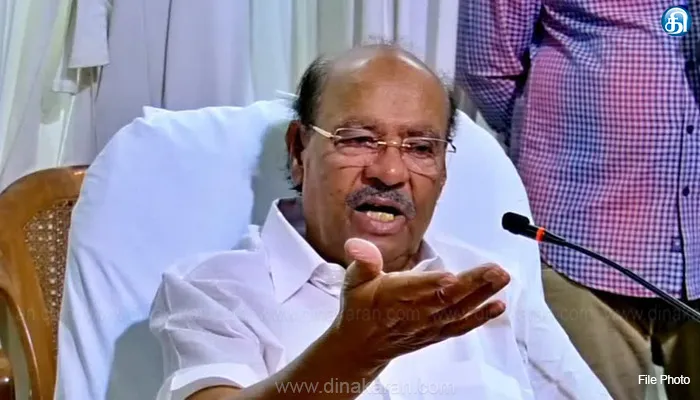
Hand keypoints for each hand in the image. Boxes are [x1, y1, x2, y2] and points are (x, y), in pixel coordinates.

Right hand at [330, 238, 509, 367]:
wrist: (363, 345)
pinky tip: (498, 305)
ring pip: (459, 309)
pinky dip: (481, 316)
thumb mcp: (354, 280)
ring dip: (483, 294)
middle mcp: (414, 313)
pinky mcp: (438, 331)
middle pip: (446, 298)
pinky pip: (462, 325)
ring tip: (502, 278)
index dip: (432, 284)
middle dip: (472, 283)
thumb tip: (358, 245)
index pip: (413, 290)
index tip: (451, 276)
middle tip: (494, 269)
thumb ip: (363, 261)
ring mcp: (429, 324)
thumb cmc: (361, 307)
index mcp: (392, 296)